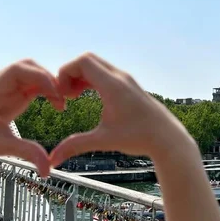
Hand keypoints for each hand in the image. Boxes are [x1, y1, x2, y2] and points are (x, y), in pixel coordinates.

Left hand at [0, 59, 63, 176]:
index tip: (56, 93)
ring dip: (48, 84)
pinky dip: (44, 90)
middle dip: (48, 78)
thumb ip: (26, 153)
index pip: (18, 70)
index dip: (40, 76)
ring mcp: (3, 87)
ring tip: (60, 103)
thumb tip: (48, 169)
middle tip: (63, 98)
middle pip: (27, 67)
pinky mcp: (8, 93)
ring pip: (31, 74)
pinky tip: (54, 103)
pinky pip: (29, 85)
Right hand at [49, 52, 191, 166]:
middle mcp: (120, 77)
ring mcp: (126, 80)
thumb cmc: (139, 138)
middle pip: (88, 59)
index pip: (83, 61)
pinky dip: (92, 79)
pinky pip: (105, 73)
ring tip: (73, 97)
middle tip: (65, 95)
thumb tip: (52, 160)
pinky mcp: (129, 85)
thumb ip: (76, 146)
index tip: (61, 94)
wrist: (167, 138)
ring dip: (81, 76)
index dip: (65, 72)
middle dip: (71, 73)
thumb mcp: (104, 140)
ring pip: (97, 65)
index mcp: (113, 85)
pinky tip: (86, 97)